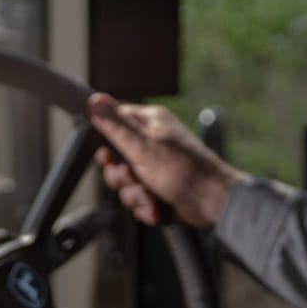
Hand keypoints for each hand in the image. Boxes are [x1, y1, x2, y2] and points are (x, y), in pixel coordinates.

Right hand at [88, 92, 245, 227]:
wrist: (212, 202)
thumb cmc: (184, 170)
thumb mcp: (143, 146)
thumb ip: (116, 126)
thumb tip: (94, 100)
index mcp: (150, 122)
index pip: (115, 123)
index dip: (107, 143)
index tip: (108, 157)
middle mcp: (153, 141)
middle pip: (116, 158)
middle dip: (121, 176)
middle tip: (132, 178)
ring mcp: (157, 165)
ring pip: (126, 182)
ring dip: (134, 195)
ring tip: (149, 197)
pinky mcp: (160, 187)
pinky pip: (139, 198)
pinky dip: (145, 206)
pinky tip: (156, 207)